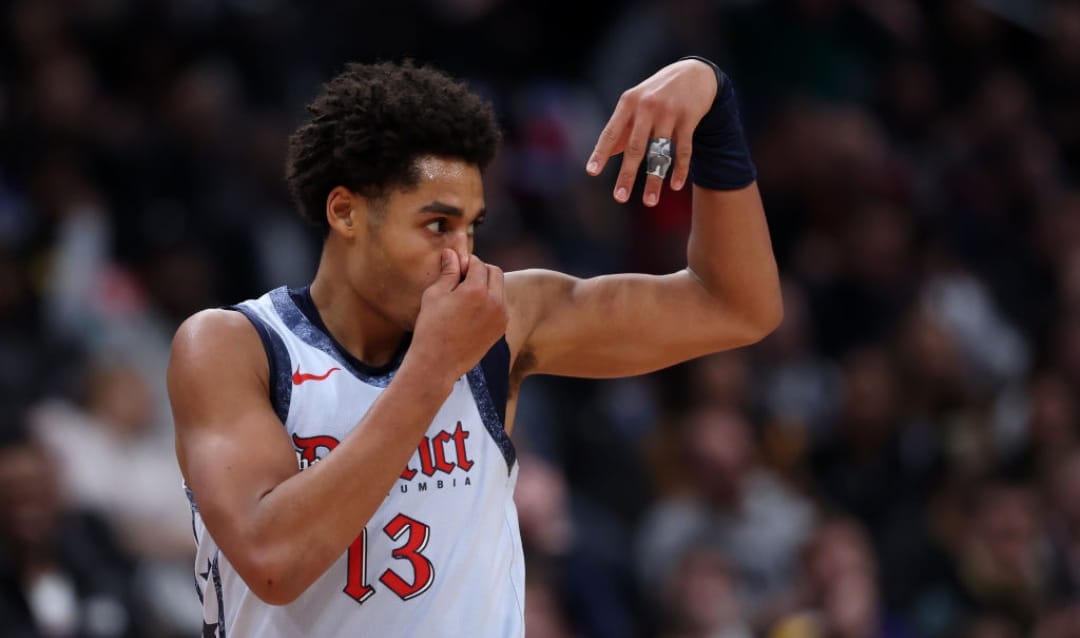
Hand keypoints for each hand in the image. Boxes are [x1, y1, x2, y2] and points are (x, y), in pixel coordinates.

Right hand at [410, 249, 507, 383]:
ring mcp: (501, 317)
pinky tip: (472, 312)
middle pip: (495, 272)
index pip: (478, 264)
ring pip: (500, 289)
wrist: (437, 363)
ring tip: (466, 297)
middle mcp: (494, 302)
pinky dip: (491, 302)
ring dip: (487, 286)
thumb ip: (448, 272)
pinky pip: (500, 306)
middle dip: (481, 271)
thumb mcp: (435, 295)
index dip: (465, 263)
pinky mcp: (501, 329)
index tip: (455, 269)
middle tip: (462, 280)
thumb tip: (452, 253)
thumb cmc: (431, 328)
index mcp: (476, 290)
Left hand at [586, 58, 718, 205]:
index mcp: (628, 103)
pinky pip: (683, 149)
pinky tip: (675, 186)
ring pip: (660, 152)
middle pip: (635, 147)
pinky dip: (680, 169)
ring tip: (649, 202)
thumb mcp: (635, 104)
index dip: (601, 153)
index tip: (591, 172)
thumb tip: (605, 154)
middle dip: (627, 175)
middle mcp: (647, 107)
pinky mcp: (689, 118)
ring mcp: (669, 113)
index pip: (611, 132)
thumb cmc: (657, 93)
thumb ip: (622, 128)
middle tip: (619, 198)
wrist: (694, 73)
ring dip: (654, 180)